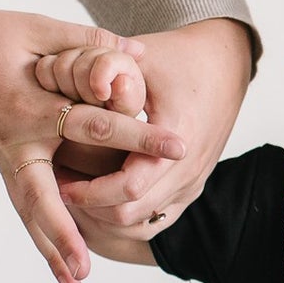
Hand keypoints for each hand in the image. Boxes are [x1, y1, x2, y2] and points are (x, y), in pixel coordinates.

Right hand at [0, 0, 184, 282]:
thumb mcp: (34, 29)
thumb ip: (86, 43)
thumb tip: (138, 54)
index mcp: (30, 106)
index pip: (94, 125)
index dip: (138, 133)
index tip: (177, 147)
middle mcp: (15, 142)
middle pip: (44, 198)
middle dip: (68, 233)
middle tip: (89, 268)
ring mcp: (3, 156)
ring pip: (30, 212)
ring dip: (51, 250)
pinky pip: (23, 203)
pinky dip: (41, 233)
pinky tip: (58, 262)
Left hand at [56, 17, 251, 242]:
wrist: (225, 64)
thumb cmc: (179, 58)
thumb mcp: (140, 60)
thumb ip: (106, 72)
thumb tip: (80, 91)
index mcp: (178, 139)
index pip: (128, 187)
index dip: (88, 191)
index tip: (58, 182)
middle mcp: (188, 170)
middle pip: (130, 214)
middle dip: (89, 207)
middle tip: (58, 188)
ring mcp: (192, 184)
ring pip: (141, 224)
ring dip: (105, 215)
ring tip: (77, 192)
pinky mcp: (191, 188)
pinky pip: (155, 220)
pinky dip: (126, 217)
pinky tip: (101, 196)